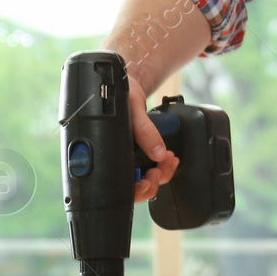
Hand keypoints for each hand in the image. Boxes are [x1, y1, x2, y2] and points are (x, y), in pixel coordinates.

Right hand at [126, 71, 177, 204]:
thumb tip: (158, 153)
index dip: (134, 191)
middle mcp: (118, 158)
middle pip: (135, 187)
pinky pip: (153, 167)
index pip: (118, 185)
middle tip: (159, 169)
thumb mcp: (132, 108)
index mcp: (108, 151)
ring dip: (161, 172)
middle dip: (152, 182)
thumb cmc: (119, 94)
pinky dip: (163, 165)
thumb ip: (144, 131)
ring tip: (168, 158)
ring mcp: (130, 157)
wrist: (128, 84)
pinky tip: (168, 157)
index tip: (147, 182)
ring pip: (146, 179)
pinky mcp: (141, 152)